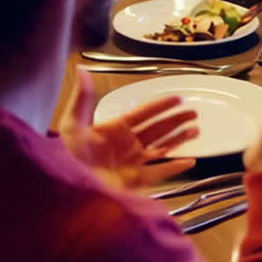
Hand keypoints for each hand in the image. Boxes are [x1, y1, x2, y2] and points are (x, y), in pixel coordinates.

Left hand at [59, 67, 198, 189]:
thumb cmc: (65, 158)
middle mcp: (126, 145)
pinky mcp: (134, 182)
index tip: (178, 98)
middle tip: (193, 112)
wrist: (66, 193)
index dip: (161, 105)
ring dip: (179, 139)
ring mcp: (131, 164)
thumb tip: (82, 68)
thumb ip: (81, 97)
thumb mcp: (72, 125)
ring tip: (196, 130)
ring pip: (162, 148)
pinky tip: (189, 161)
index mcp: (114, 129)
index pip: (143, 113)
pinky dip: (175, 167)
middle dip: (176, 120)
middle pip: (157, 129)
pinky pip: (159, 173)